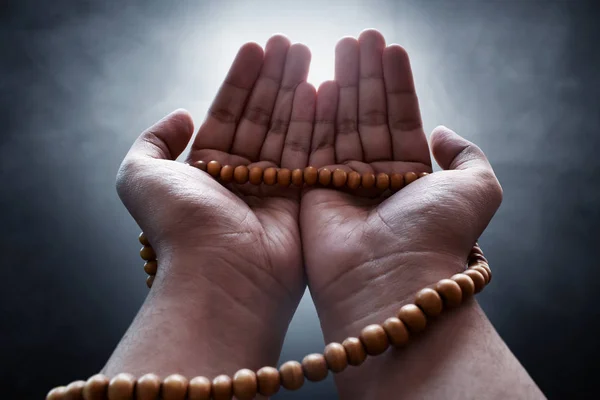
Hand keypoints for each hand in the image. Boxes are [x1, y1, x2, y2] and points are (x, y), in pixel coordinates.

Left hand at [110, 36, 313, 375]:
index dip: (241, 80)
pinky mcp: (302, 200)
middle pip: (261, 117)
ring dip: (295, 91)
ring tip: (305, 54)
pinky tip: (320, 90)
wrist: (220, 274)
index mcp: (206, 170)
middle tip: (288, 44)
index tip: (256, 48)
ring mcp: (273, 189)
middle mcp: (240, 177)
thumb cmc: (180, 227)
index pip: (228, 113)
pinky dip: (315, 122)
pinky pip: (308, 153)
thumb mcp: (139, 176)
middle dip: (274, 79)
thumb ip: (152, 141)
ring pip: (286, 130)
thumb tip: (180, 116)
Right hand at [300, 29, 502, 337]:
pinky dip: (316, 116)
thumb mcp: (476, 190)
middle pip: (369, 115)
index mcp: (412, 177)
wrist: (390, 280)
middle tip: (359, 38)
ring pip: (341, 125)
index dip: (397, 83)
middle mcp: (377, 179)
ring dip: (342, 85)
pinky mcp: (313, 192)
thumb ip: (469, 157)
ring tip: (340, 47)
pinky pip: (313, 146)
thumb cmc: (434, 236)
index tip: (389, 48)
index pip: (402, 118)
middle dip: (365, 76)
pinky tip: (319, 83)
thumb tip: (443, 133)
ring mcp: (343, 184)